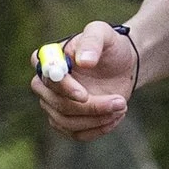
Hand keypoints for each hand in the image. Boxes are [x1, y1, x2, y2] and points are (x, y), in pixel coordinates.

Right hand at [30, 20, 137, 137]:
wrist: (121, 65)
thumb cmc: (109, 46)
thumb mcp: (103, 34)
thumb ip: (92, 41)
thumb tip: (84, 61)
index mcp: (48, 58)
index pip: (46, 78)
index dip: (64, 89)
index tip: (84, 95)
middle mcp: (46, 84)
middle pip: (57, 104)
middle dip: (89, 108)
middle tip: (119, 101)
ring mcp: (54, 104)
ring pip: (67, 122)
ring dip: (97, 119)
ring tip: (122, 106)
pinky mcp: (67, 120)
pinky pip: (77, 134)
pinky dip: (98, 129)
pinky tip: (116, 116)